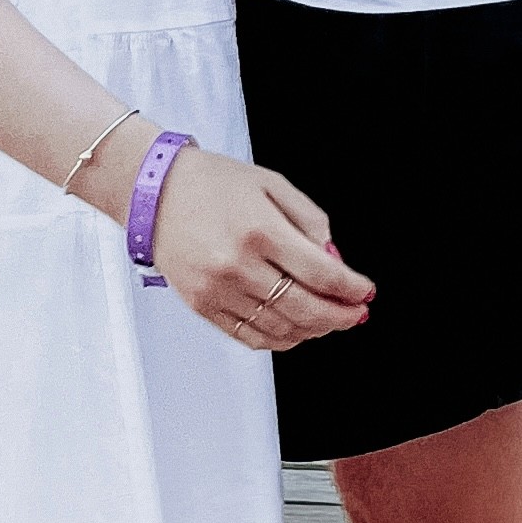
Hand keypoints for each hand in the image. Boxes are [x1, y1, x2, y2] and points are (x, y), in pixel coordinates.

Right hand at [124, 144, 374, 352]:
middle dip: (340, 317)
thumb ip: (309, 220)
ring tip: (330, 322)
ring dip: (313, 331)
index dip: (351, 288)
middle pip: (305, 309)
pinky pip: (249, 337)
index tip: (366, 292)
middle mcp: (238, 266)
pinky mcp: (202, 306)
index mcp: (260, 230)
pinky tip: (296, 331)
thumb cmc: (215, 182)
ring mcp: (217, 291)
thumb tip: (335, 260)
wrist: (155, 191)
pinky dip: (280, 340)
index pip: (321, 274)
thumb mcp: (272, 183)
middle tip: (357, 314)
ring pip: (280, 330)